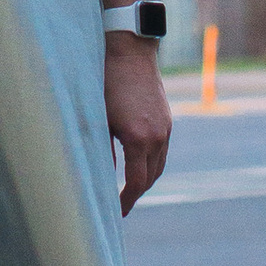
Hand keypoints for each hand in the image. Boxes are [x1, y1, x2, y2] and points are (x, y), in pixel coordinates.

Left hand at [105, 39, 171, 214]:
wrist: (129, 52)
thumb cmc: (106, 84)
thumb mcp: (98, 120)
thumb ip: (101, 152)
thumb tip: (101, 180)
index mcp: (138, 139)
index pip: (136, 183)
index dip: (126, 201)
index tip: (117, 213)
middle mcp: (157, 136)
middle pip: (151, 178)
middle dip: (136, 193)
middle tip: (121, 204)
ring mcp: (165, 127)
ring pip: (159, 165)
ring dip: (146, 179)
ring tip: (130, 188)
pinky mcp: (167, 119)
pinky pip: (162, 150)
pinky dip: (152, 162)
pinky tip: (139, 163)